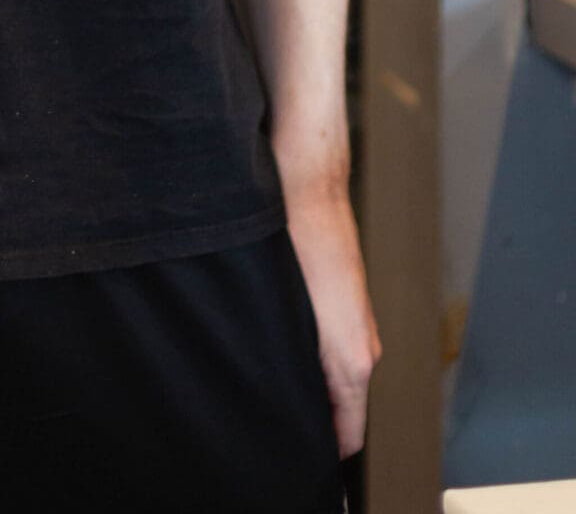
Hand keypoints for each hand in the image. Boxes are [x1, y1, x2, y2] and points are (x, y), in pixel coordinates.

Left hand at [284, 181, 381, 458]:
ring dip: (316, 385)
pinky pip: (337, 347)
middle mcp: (365, 345)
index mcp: (354, 359)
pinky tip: (284, 344)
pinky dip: (317, 358)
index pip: (351, 432)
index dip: (326, 449)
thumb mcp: (292, 315)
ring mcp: (360, 323)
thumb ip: (302, 368)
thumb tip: (296, 400)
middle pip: (347, 406)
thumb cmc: (298, 241)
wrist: (310, 187)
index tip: (300, 455)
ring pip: (341, 376)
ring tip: (277, 384)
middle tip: (278, 420)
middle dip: (318, 419)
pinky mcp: (350, 303)